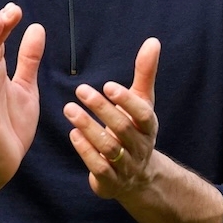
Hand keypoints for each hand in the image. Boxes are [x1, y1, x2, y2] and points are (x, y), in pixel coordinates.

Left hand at [65, 36, 159, 198]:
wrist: (138, 177)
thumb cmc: (135, 129)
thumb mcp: (142, 102)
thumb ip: (145, 73)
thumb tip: (153, 41)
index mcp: (149, 127)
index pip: (142, 114)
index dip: (127, 100)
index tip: (108, 85)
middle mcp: (140, 147)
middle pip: (123, 129)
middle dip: (101, 109)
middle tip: (80, 90)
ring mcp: (127, 167)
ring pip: (109, 148)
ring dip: (88, 127)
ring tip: (69, 109)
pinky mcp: (111, 182)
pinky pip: (99, 167)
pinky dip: (86, 151)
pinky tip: (73, 134)